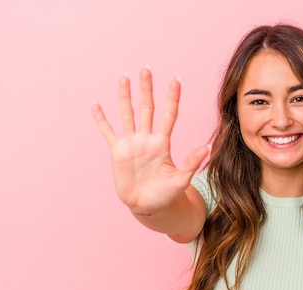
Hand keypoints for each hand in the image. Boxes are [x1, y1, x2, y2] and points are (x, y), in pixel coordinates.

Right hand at [91, 68, 208, 214]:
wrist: (148, 206)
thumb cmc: (167, 194)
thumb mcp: (181, 180)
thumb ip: (192, 163)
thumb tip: (207, 148)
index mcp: (163, 144)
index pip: (169, 115)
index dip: (172, 98)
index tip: (176, 80)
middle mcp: (147, 139)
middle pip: (147, 108)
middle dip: (146, 89)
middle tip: (145, 69)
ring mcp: (132, 144)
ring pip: (128, 114)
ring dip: (125, 97)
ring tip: (124, 78)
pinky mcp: (117, 152)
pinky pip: (108, 132)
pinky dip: (101, 119)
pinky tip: (95, 104)